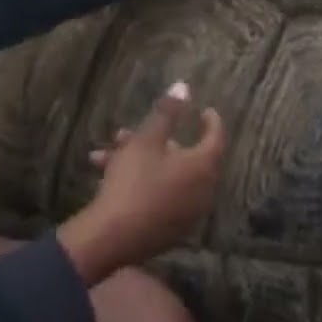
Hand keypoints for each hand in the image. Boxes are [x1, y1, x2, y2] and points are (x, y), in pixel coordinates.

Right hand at [56, 82, 224, 283]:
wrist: (113, 236)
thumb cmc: (134, 181)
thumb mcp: (147, 141)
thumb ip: (167, 112)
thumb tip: (184, 86)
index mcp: (204, 166)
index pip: (216, 137)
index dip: (211, 121)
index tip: (205, 111)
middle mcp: (203, 191)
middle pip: (185, 158)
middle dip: (155, 142)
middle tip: (131, 133)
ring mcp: (188, 213)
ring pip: (166, 177)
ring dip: (139, 162)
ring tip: (105, 155)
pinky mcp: (170, 230)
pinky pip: (160, 197)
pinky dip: (141, 184)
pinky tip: (107, 178)